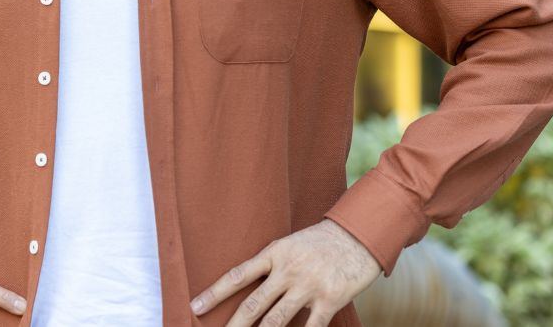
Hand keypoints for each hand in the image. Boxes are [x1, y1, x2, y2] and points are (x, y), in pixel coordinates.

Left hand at [190, 218, 379, 326]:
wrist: (358, 235)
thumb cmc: (319, 242)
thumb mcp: (289, 244)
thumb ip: (269, 265)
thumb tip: (245, 285)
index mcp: (274, 254)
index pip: (237, 276)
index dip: (214, 293)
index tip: (195, 307)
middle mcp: (288, 271)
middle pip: (254, 304)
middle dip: (234, 325)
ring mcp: (308, 286)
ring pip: (276, 321)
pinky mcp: (329, 300)